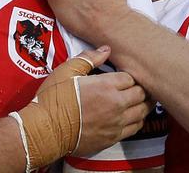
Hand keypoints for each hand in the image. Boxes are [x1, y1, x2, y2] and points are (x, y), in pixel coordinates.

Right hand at [12, 46, 147, 168]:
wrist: (46, 129)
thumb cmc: (53, 98)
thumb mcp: (66, 70)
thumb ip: (88, 58)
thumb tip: (106, 49)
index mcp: (106, 85)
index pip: (130, 77)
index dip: (127, 75)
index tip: (122, 75)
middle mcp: (116, 105)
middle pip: (141, 94)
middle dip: (139, 88)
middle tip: (135, 85)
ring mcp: (116, 123)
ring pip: (142, 112)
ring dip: (142, 104)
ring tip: (138, 99)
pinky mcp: (113, 138)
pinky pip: (135, 128)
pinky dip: (137, 120)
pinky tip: (132, 116)